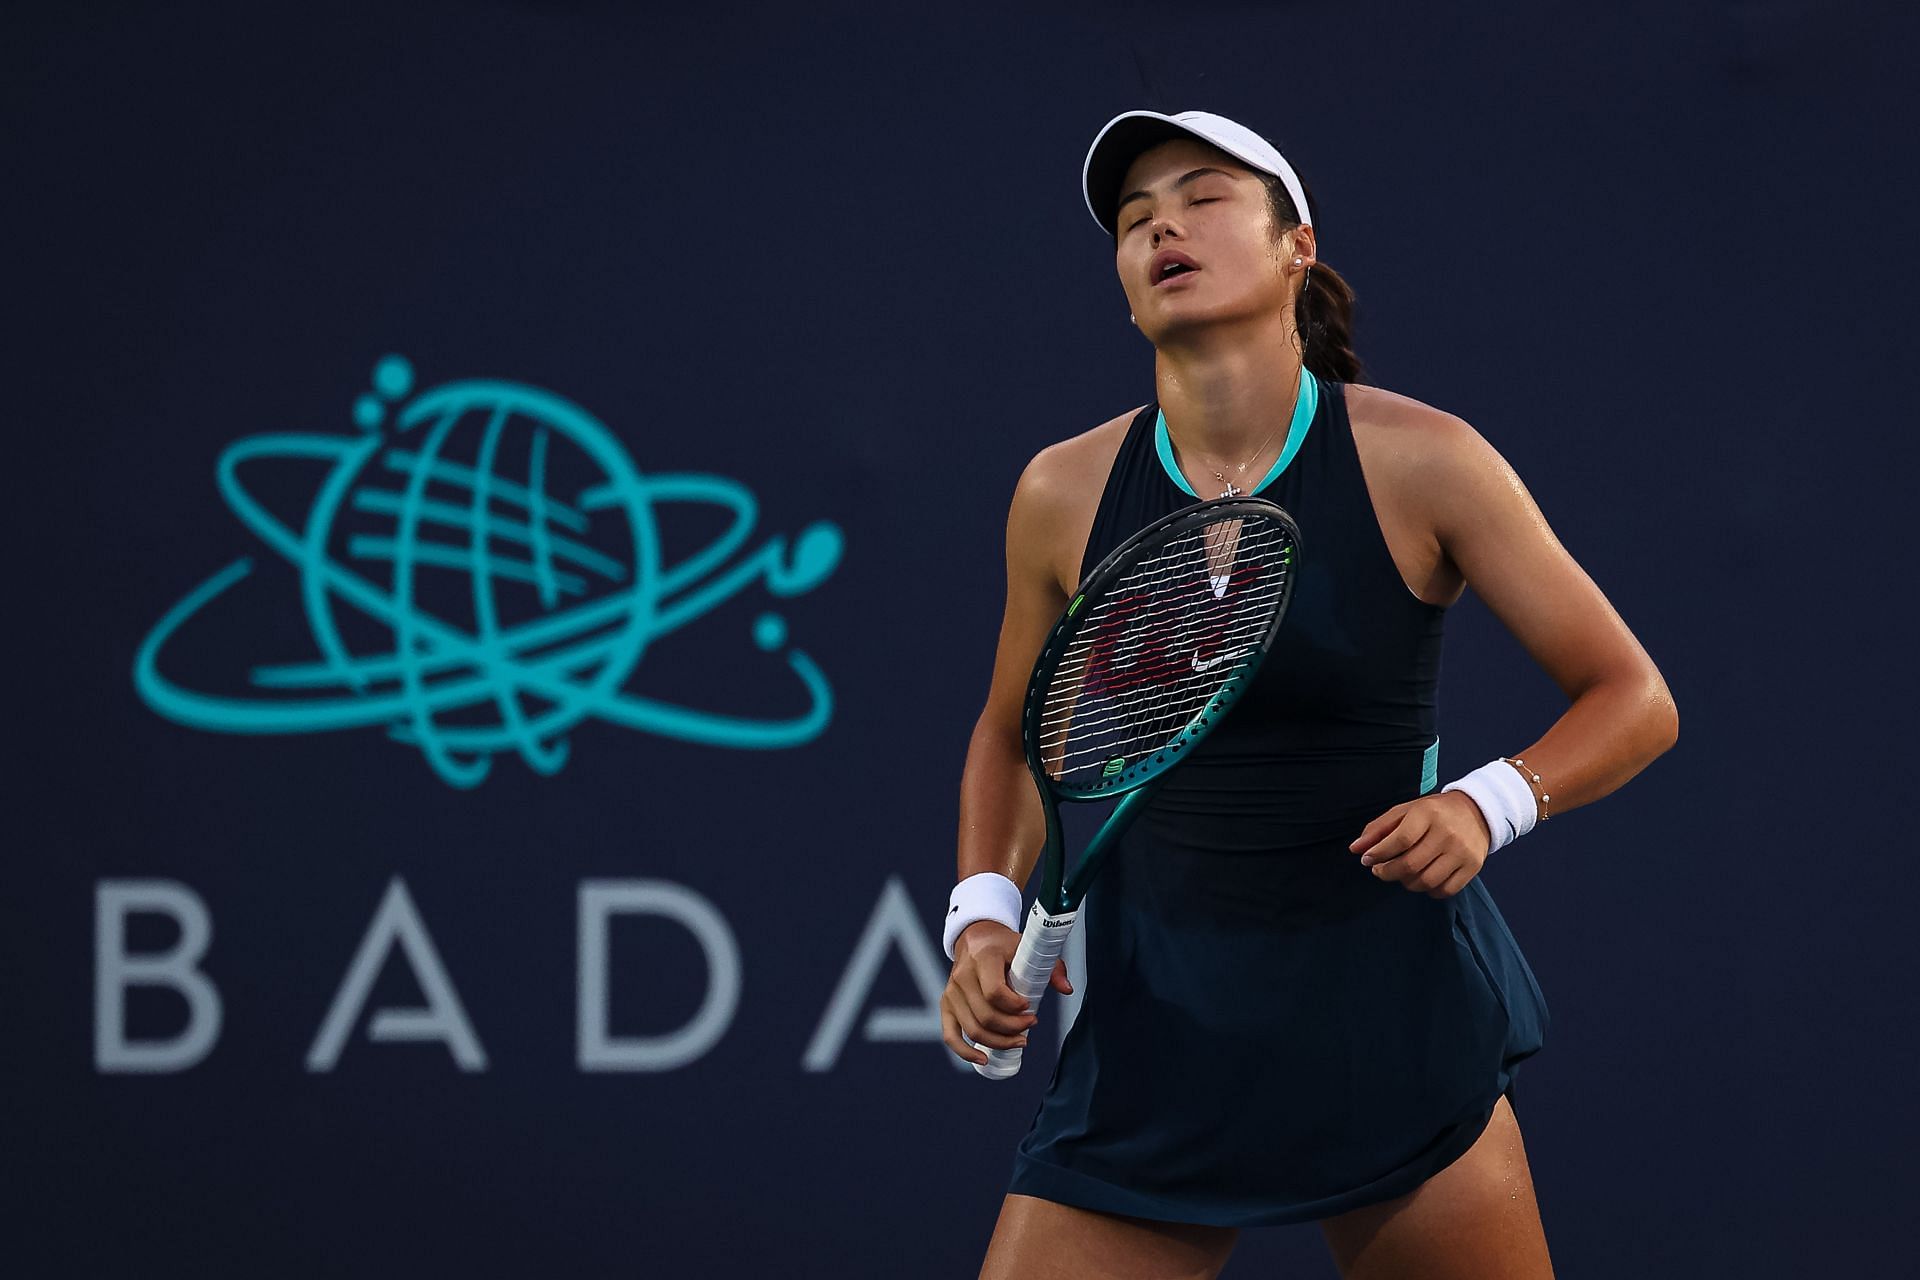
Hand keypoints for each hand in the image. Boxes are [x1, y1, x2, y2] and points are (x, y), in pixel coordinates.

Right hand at [939, 921, 1072, 1066]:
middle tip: (1031, 1024)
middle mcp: (962, 975)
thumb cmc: (1004, 946)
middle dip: (1012, 1028)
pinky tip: (983, 1059)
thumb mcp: (1027, 948)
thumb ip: (1051, 967)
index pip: (994, 992)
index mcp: (983, 958)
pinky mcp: (946, 1004)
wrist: (976, 938)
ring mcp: (952, 992)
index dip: (1014, 1007)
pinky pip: (950, 1035)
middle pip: (986, 1016)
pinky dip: (965, 1052)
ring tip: (1019, 1040)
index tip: (1029, 1007)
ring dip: (999, 1042)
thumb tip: (1066, 989)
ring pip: (973, 1029)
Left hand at [1348, 792, 1491, 898]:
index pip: (1400, 840)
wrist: (1476, 812)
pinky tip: (1422, 879)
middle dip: (1387, 872)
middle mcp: (1447, 833)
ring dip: (1406, 883)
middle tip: (1379, 870)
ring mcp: (1462, 852)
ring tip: (1401, 874)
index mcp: (1428, 814)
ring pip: (1426, 881)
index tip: (1366, 859)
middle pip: (1411, 864)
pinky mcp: (1472, 867)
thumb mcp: (1405, 811)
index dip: (1379, 853)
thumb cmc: (1433, 813)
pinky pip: (1444, 890)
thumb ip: (1378, 829)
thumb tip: (1355, 849)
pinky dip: (1428, 890)